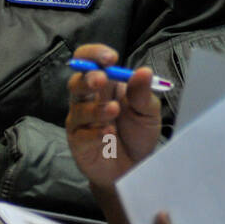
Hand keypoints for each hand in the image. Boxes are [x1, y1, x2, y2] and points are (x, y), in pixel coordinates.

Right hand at [64, 43, 160, 190]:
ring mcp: (80, 120)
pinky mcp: (78, 141)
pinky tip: (109, 134)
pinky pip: (81, 132)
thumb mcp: (148, 112)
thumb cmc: (138, 134)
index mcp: (105, 85)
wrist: (135, 168)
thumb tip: (143, 71)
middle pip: (77, 80)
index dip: (95, 54)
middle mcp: (88, 99)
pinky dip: (95, 132)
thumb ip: (143, 93)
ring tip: (114, 111)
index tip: (110, 58)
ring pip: (78, 106)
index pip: (90, 60)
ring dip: (96, 107)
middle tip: (102, 80)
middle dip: (88, 77)